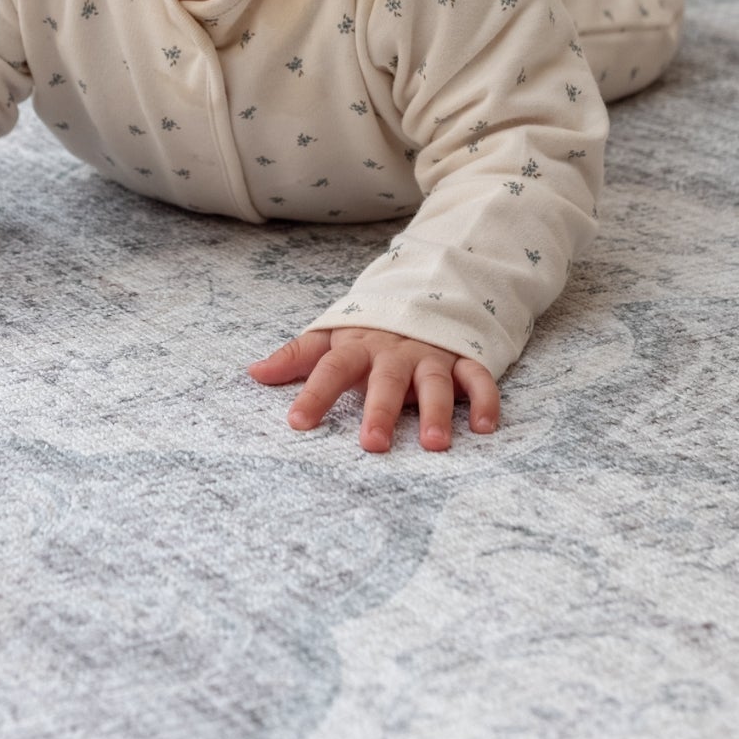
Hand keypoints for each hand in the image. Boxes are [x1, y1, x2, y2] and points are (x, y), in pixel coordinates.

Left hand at [248, 326, 499, 451]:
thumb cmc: (371, 330)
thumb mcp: (332, 337)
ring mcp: (432, 355)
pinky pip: (478, 378)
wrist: (424, 293)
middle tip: (372, 445)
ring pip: (435, 381)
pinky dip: (485, 400)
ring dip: (436, 411)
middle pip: (386, 380)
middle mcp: (395, 352)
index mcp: (358, 346)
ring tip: (434, 444)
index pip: (331, 368)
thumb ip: (297, 356)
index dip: (314, 393)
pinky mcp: (463, 359)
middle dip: (380, 411)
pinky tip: (484, 428)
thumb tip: (253, 372)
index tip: (297, 422)